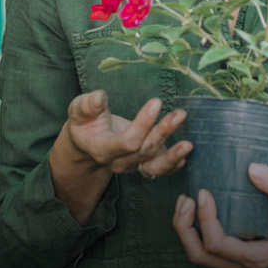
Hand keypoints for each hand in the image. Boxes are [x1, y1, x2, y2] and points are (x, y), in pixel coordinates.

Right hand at [59, 90, 190, 179]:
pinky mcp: (144, 164)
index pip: (126, 141)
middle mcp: (118, 162)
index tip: (156, 102)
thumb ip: (87, 105)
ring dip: (172, 156)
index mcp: (102, 148)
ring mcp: (132, 165)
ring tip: (188, 144)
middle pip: (144, 151)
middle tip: (180, 114)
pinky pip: (159, 170)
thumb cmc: (85, 123)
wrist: (88, 143)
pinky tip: (185, 155)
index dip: (143, 124)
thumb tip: (99, 97)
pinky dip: (173, 165)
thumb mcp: (78, 111)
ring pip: (154, 166)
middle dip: (163, 132)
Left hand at [172, 163, 267, 267]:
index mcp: (257, 257)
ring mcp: (241, 262)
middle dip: (184, 228)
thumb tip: (252, 168)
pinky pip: (210, 249)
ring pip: (201, 255)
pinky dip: (198, 231)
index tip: (204, 193)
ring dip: (187, 230)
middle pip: (200, 255)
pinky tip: (200, 208)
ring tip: (186, 202)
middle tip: (185, 199)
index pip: (217, 245)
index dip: (205, 219)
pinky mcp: (241, 254)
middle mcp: (245, 265)